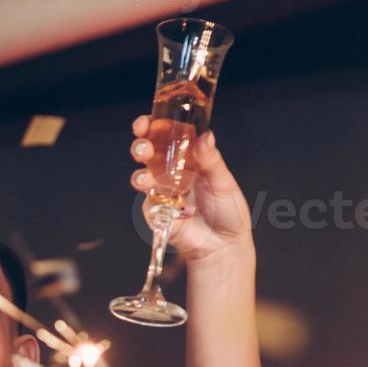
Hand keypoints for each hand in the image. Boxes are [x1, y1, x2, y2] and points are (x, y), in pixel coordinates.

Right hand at [129, 115, 252, 264]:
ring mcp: (162, 192)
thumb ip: (211, 160)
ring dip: (139, 175)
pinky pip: (147, 204)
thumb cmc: (228, 211)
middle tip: (142, 147)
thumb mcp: (224, 182)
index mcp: (188, 157)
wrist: (224, 245)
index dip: (154, 126)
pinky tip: (163, 204)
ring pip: (141, 176)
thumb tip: (205, 137)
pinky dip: (151, 202)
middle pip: (148, 153)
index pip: (167, 135)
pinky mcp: (157, 213)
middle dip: (140, 146)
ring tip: (144, 179)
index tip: (147, 122)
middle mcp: (171, 172)